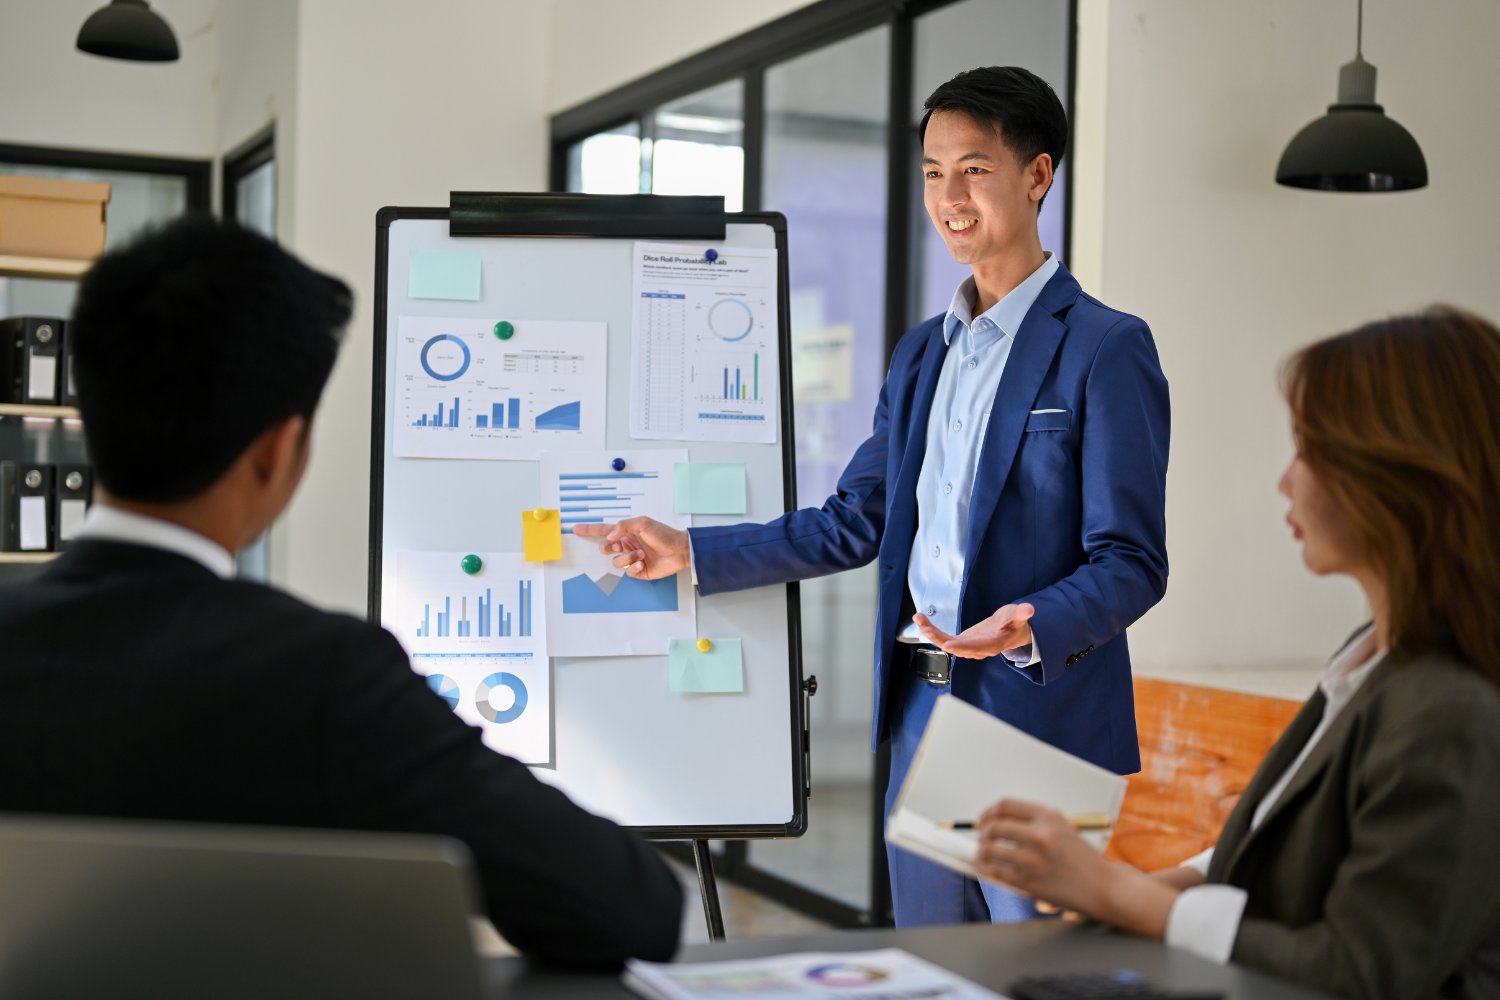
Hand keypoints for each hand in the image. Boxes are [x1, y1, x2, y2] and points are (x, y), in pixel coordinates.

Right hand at [570, 517, 689, 580]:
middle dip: (609, 547)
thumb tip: (610, 535)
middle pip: (605, 548)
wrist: (679, 550)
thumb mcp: (643, 522)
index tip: (575, 528)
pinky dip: (634, 567)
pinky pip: (627, 572)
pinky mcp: (639, 571)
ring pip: (616, 562)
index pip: (603, 530)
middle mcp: (626, 545)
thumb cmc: (664, 534)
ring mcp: (632, 559)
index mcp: (625, 533)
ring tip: (642, 554)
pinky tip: (643, 562)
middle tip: (619, 545)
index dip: (589, 530)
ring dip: (627, 557)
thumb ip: (624, 526)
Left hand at [913, 603, 1033, 658]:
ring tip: (919, 619)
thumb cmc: (1014, 622)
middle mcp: (977, 649)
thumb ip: (1021, 613)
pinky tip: (921, 619)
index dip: (962, 647)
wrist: (1010, 631)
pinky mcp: (960, 642)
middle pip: (957, 647)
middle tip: (926, 629)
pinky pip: (944, 638)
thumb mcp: (1018, 615)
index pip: (977, 647)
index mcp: (993, 644)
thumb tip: (1030, 609)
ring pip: (947, 643)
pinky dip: (932, 630)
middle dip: (940, 639)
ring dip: (931, 633)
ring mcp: (967, 647)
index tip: (947, 645)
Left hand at [975, 799, 1110, 911]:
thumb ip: (1034, 821)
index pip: (1006, 805)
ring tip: (983, 853)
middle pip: (995, 826)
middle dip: (984, 832)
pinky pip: (996, 872)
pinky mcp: (1029, 882)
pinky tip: (987, 867)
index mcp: (1048, 817)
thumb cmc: (1085, 860)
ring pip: (991, 849)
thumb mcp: (1063, 828)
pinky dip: (987, 869)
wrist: (1104, 887)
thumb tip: (1001, 821)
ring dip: (982, 851)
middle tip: (983, 837)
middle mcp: (1040, 835)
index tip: (984, 818)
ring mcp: (1033, 859)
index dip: (990, 812)